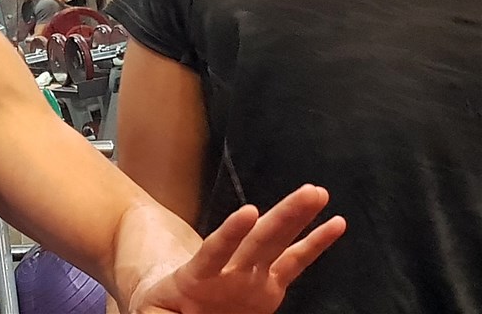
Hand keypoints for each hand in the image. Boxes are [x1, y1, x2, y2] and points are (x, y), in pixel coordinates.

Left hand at [131, 185, 345, 313]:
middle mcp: (232, 270)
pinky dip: (315, 245)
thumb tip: (172, 313)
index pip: (219, 248)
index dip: (233, 231)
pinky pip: (294, 264)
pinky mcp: (268, 288)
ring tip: (317, 194)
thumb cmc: (166, 308)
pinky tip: (336, 223)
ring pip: (277, 242)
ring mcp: (252, 276)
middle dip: (285, 215)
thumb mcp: (156, 311)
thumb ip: (160, 313)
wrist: (175, 310)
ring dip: (297, 218)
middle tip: (311, 190)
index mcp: (201, 274)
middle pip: (261, 238)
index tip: (250, 211)